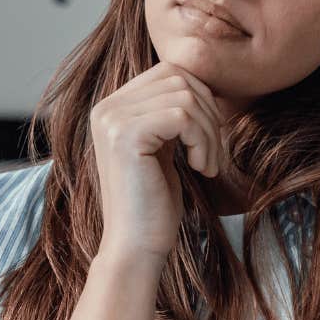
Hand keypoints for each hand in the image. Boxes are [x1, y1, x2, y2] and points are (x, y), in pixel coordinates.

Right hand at [89, 62, 232, 261]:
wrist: (135, 247)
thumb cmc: (154, 203)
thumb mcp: (164, 148)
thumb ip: (171, 113)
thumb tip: (202, 82)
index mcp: (113, 107)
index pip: (169, 72)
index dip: (201, 99)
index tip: (207, 139)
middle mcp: (106, 107)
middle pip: (179, 78)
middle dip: (208, 114)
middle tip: (212, 155)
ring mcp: (113, 119)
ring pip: (185, 97)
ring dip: (208, 132)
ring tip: (207, 164)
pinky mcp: (126, 136)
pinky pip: (182, 116)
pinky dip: (202, 142)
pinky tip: (199, 168)